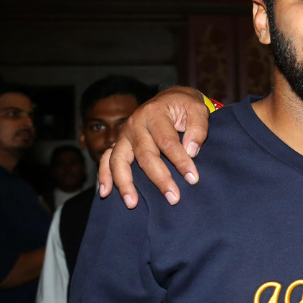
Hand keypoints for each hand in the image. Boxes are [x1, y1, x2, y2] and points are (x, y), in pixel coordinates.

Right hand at [97, 86, 208, 208]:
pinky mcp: (119, 144)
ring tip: (132, 203)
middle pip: (145, 155)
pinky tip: (105, 192)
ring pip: (119, 160)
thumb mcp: (197, 108)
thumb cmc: (184, 106)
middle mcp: (135, 124)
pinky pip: (106, 160)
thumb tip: (191, 151)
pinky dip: (104, 176)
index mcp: (154, 113)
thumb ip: (198, 128)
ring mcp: (124, 135)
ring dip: (125, 183)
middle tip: (173, 198)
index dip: (180, 161)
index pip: (167, 141)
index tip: (193, 178)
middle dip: (159, 178)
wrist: (169, 99)